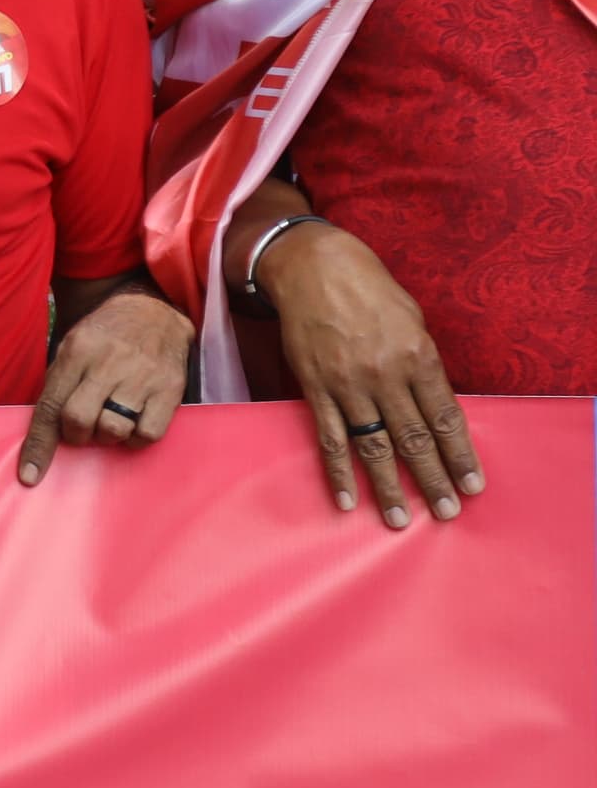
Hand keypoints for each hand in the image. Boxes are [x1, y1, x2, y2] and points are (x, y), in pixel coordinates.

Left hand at [16, 290, 188, 483]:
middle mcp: (109, 363)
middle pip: (79, 419)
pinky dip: (136, 437)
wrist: (152, 311)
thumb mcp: (71, 349)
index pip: (50, 406)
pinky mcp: (170, 388)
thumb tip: (43, 437)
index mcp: (76, 352)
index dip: (38, 445)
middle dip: (76, 434)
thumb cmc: (103, 338)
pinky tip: (134, 421)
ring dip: (106, 435)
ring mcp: (143, 375)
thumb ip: (58, 387)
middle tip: (83, 427)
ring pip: (114, 428)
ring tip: (110, 418)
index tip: (29, 476)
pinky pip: (148, 433)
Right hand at [257, 220, 481, 525]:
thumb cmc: (371, 291)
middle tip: (446, 512)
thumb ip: (423, 365)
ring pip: (374, 445)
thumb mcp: (413, 322)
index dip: (460, 455)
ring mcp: (347, 384)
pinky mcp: (315, 388)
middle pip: (415, 439)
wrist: (315, 269)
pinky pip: (329, 437)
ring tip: (401, 519)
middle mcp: (385, 375)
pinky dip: (339, 471)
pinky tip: (348, 498)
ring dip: (390, 486)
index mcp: (417, 356)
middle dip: (433, 479)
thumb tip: (434, 406)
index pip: (446, 418)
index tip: (472, 485)